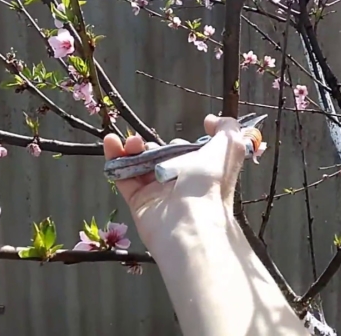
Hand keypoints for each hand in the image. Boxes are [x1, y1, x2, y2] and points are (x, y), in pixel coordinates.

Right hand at [103, 114, 245, 247]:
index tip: (178, 138)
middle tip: (151, 143)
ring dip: (132, 148)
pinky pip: (123, 178)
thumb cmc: (211, 183)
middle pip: (161, 158)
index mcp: (203, 172)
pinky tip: (111, 143)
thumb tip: (211, 120)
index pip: (189, 154)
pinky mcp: (138, 202)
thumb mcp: (229, 147)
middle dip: (154, 145)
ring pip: (140, 165)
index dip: (183, 143)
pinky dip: (115, 159)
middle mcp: (180, 183)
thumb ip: (226, 128)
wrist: (190, 221)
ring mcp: (158, 193)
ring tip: (131, 141)